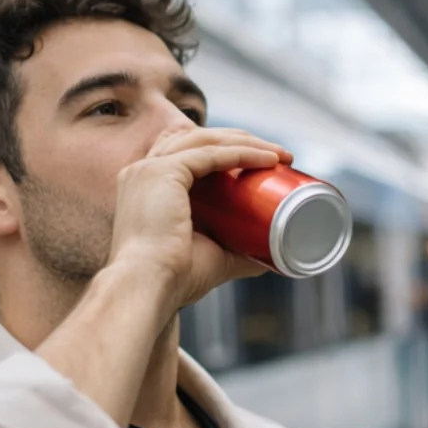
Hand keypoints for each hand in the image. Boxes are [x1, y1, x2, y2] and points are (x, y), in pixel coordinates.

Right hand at [106, 127, 289, 315]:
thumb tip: (270, 257)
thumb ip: (237, 253)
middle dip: (245, 141)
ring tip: (282, 154)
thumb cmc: (175, 279)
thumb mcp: (212, 258)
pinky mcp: (163, 172)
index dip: (230, 151)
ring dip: (248, 142)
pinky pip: (211, 153)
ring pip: (207, 140)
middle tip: (282, 156)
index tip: (267, 163)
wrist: (150, 287)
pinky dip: (242, 153)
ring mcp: (150, 168)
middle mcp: (144, 171)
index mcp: (149, 187)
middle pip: (201, 140)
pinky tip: (269, 158)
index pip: (191, 153)